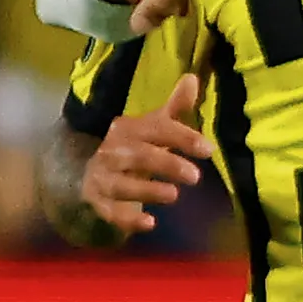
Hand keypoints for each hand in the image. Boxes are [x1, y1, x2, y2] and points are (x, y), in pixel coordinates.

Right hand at [74, 75, 213, 237]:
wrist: (94, 173)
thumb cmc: (135, 148)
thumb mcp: (153, 127)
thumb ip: (174, 108)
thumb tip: (192, 77)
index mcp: (128, 129)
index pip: (156, 129)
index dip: (181, 138)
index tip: (208, 149)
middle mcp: (112, 151)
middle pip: (139, 156)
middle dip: (166, 164)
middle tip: (195, 177)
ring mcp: (103, 178)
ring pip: (122, 185)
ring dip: (147, 190)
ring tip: (174, 195)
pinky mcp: (99, 203)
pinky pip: (111, 213)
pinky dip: (128, 219)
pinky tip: (149, 224)